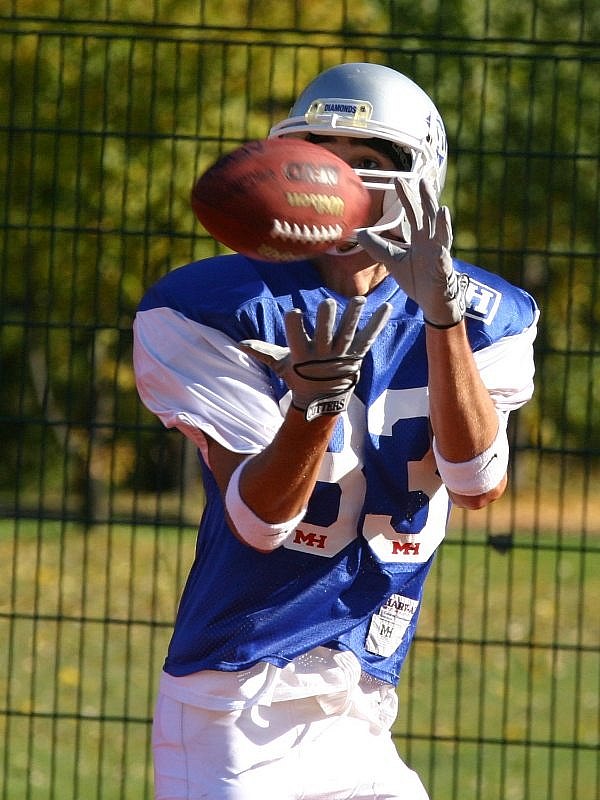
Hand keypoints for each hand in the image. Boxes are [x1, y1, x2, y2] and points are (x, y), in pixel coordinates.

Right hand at [239, 296, 390, 419]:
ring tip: (359, 300)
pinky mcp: (357, 355)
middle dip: (326, 318)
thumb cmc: (299, 377)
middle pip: (325, 332)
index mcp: (302, 354)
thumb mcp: (280, 365)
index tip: (292, 313)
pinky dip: (378, 322)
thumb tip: (239, 344)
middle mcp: (323, 354)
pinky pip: (369, 336)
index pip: (296, 335)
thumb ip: (262, 351)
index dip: (294, 324)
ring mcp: (342, 355)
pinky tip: (387, 306)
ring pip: (348, 332)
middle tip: (327, 304)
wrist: (322, 401)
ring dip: (354, 315)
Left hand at [357, 178, 468, 327]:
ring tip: (441, 209)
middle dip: (425, 199)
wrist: (431, 302)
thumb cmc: (417, 280)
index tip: (398, 180)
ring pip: (441, 234)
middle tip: (421, 180)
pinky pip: (443, 260)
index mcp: (420, 238)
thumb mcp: (393, 261)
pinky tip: (442, 251)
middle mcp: (431, 242)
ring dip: (441, 222)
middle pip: (427, 217)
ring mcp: (439, 254)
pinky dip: (443, 255)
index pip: (412, 214)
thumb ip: (378, 247)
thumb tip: (360, 234)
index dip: (406, 197)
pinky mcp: (443, 270)